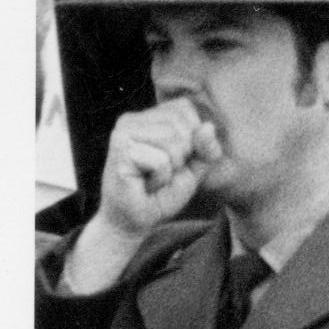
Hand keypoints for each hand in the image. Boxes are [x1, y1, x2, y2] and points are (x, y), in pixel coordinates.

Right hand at [67, 98, 216, 288]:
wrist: (134, 220)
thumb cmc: (163, 192)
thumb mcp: (195, 167)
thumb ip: (207, 147)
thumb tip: (208, 126)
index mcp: (147, 116)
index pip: (186, 108)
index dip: (192, 138)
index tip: (173, 159)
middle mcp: (131, 119)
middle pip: (184, 126)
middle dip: (183, 156)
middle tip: (161, 172)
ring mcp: (122, 133)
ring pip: (175, 141)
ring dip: (172, 168)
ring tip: (153, 177)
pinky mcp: (120, 151)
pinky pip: (162, 161)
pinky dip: (161, 178)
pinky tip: (145, 184)